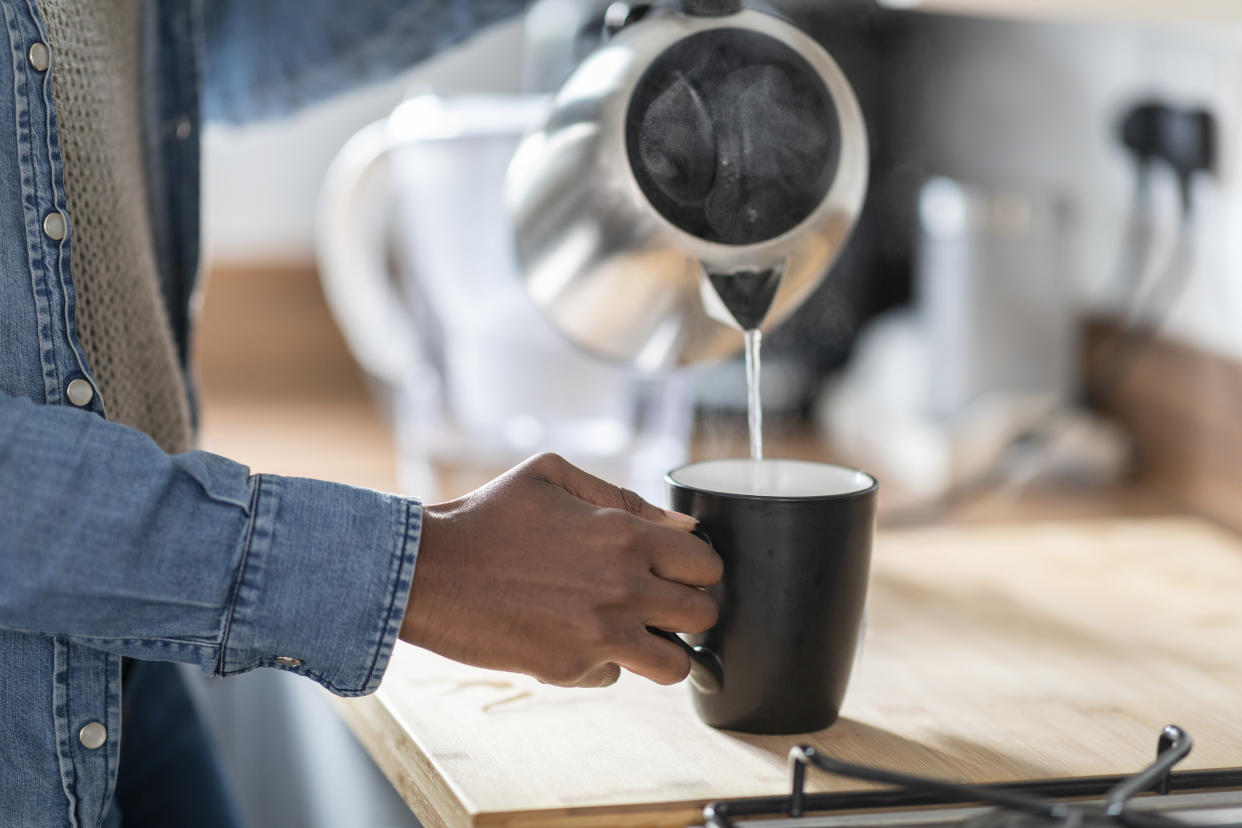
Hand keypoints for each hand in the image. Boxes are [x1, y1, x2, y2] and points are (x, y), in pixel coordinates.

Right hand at [399, 453, 720, 687]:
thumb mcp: (552, 476)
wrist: (427, 569)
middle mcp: (624, 588)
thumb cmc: (485, 516)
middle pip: (704, 615)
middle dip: (687, 608)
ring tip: (633, 633)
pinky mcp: (570, 668)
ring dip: (660, 649)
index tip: (677, 569)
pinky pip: (614, 677)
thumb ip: (623, 497)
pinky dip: (600, 663)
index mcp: (625, 535)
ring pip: (675, 664)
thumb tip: (682, 524)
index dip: (697, 567)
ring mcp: (600, 634)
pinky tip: (571, 638)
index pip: (707, 565)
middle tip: (659, 602)